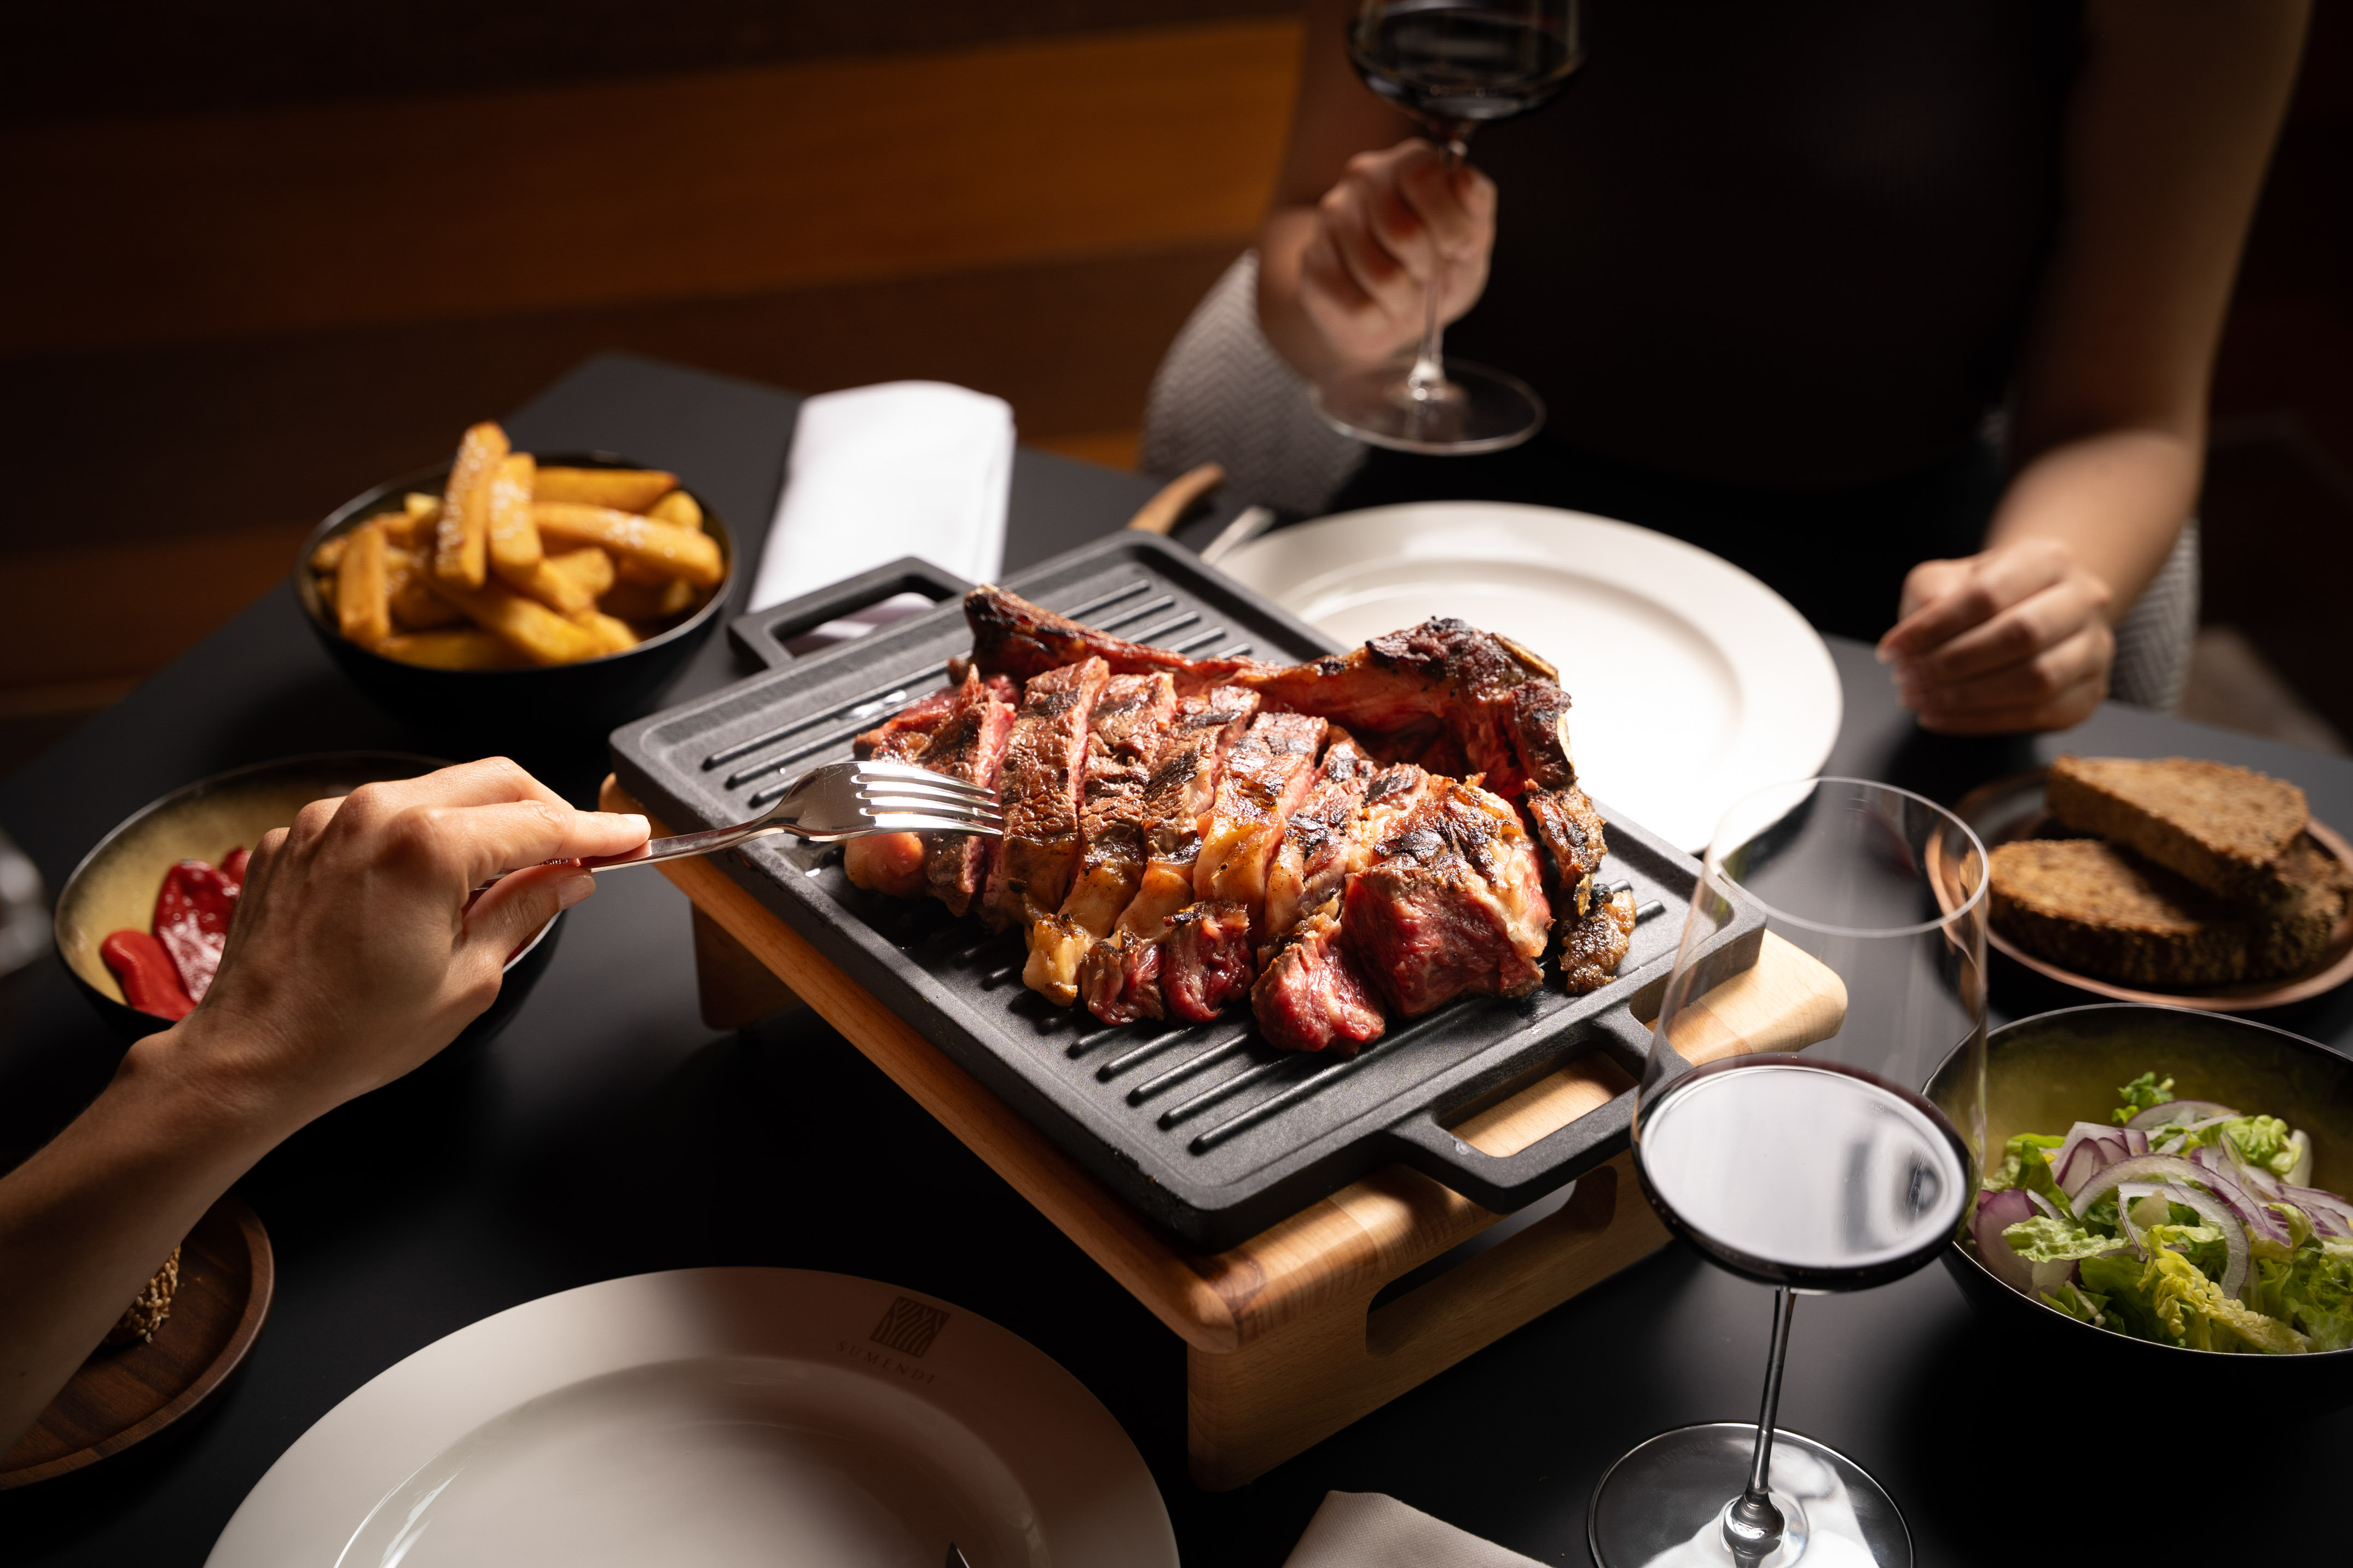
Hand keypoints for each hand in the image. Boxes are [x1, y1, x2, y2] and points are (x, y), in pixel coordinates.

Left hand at [160, 758, 647, 1130]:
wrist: (250, 1057)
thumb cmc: (352, 1034)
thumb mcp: (468, 980)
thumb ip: (524, 910)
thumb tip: (567, 878)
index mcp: (426, 847)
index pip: (539, 823)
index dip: (595, 832)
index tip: (630, 835)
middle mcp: (374, 812)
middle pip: (493, 780)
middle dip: (543, 809)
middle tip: (577, 849)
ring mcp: (328, 819)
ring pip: (433, 791)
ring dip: (478, 821)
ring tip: (498, 876)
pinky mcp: (296, 836)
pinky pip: (376, 817)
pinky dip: (414, 838)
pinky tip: (421, 889)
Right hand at [1296, 138, 1496, 369]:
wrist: (1386, 309)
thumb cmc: (1434, 268)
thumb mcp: (1471, 243)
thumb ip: (1476, 211)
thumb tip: (1464, 179)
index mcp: (1407, 162)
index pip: (1422, 175)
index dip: (1448, 223)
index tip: (1458, 248)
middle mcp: (1363, 179)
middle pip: (1403, 232)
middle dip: (1427, 269)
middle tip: (1426, 274)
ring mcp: (1330, 218)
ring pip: (1382, 277)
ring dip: (1405, 300)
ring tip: (1402, 294)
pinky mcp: (1312, 263)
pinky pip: (1360, 308)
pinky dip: (1380, 320)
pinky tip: (1377, 307)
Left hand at [1879, 538, 2116, 733]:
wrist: (2034, 611)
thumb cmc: (1986, 595)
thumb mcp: (1949, 578)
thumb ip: (1930, 594)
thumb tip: (1918, 635)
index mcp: (2047, 559)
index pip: (1988, 593)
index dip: (1934, 626)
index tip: (1892, 649)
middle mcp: (2084, 601)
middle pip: (2021, 635)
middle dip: (1952, 664)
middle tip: (1906, 679)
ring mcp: (2094, 650)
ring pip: (2037, 679)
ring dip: (1966, 697)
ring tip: (1918, 699)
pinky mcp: (2089, 694)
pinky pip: (2037, 715)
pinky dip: (1980, 722)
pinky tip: (1938, 716)